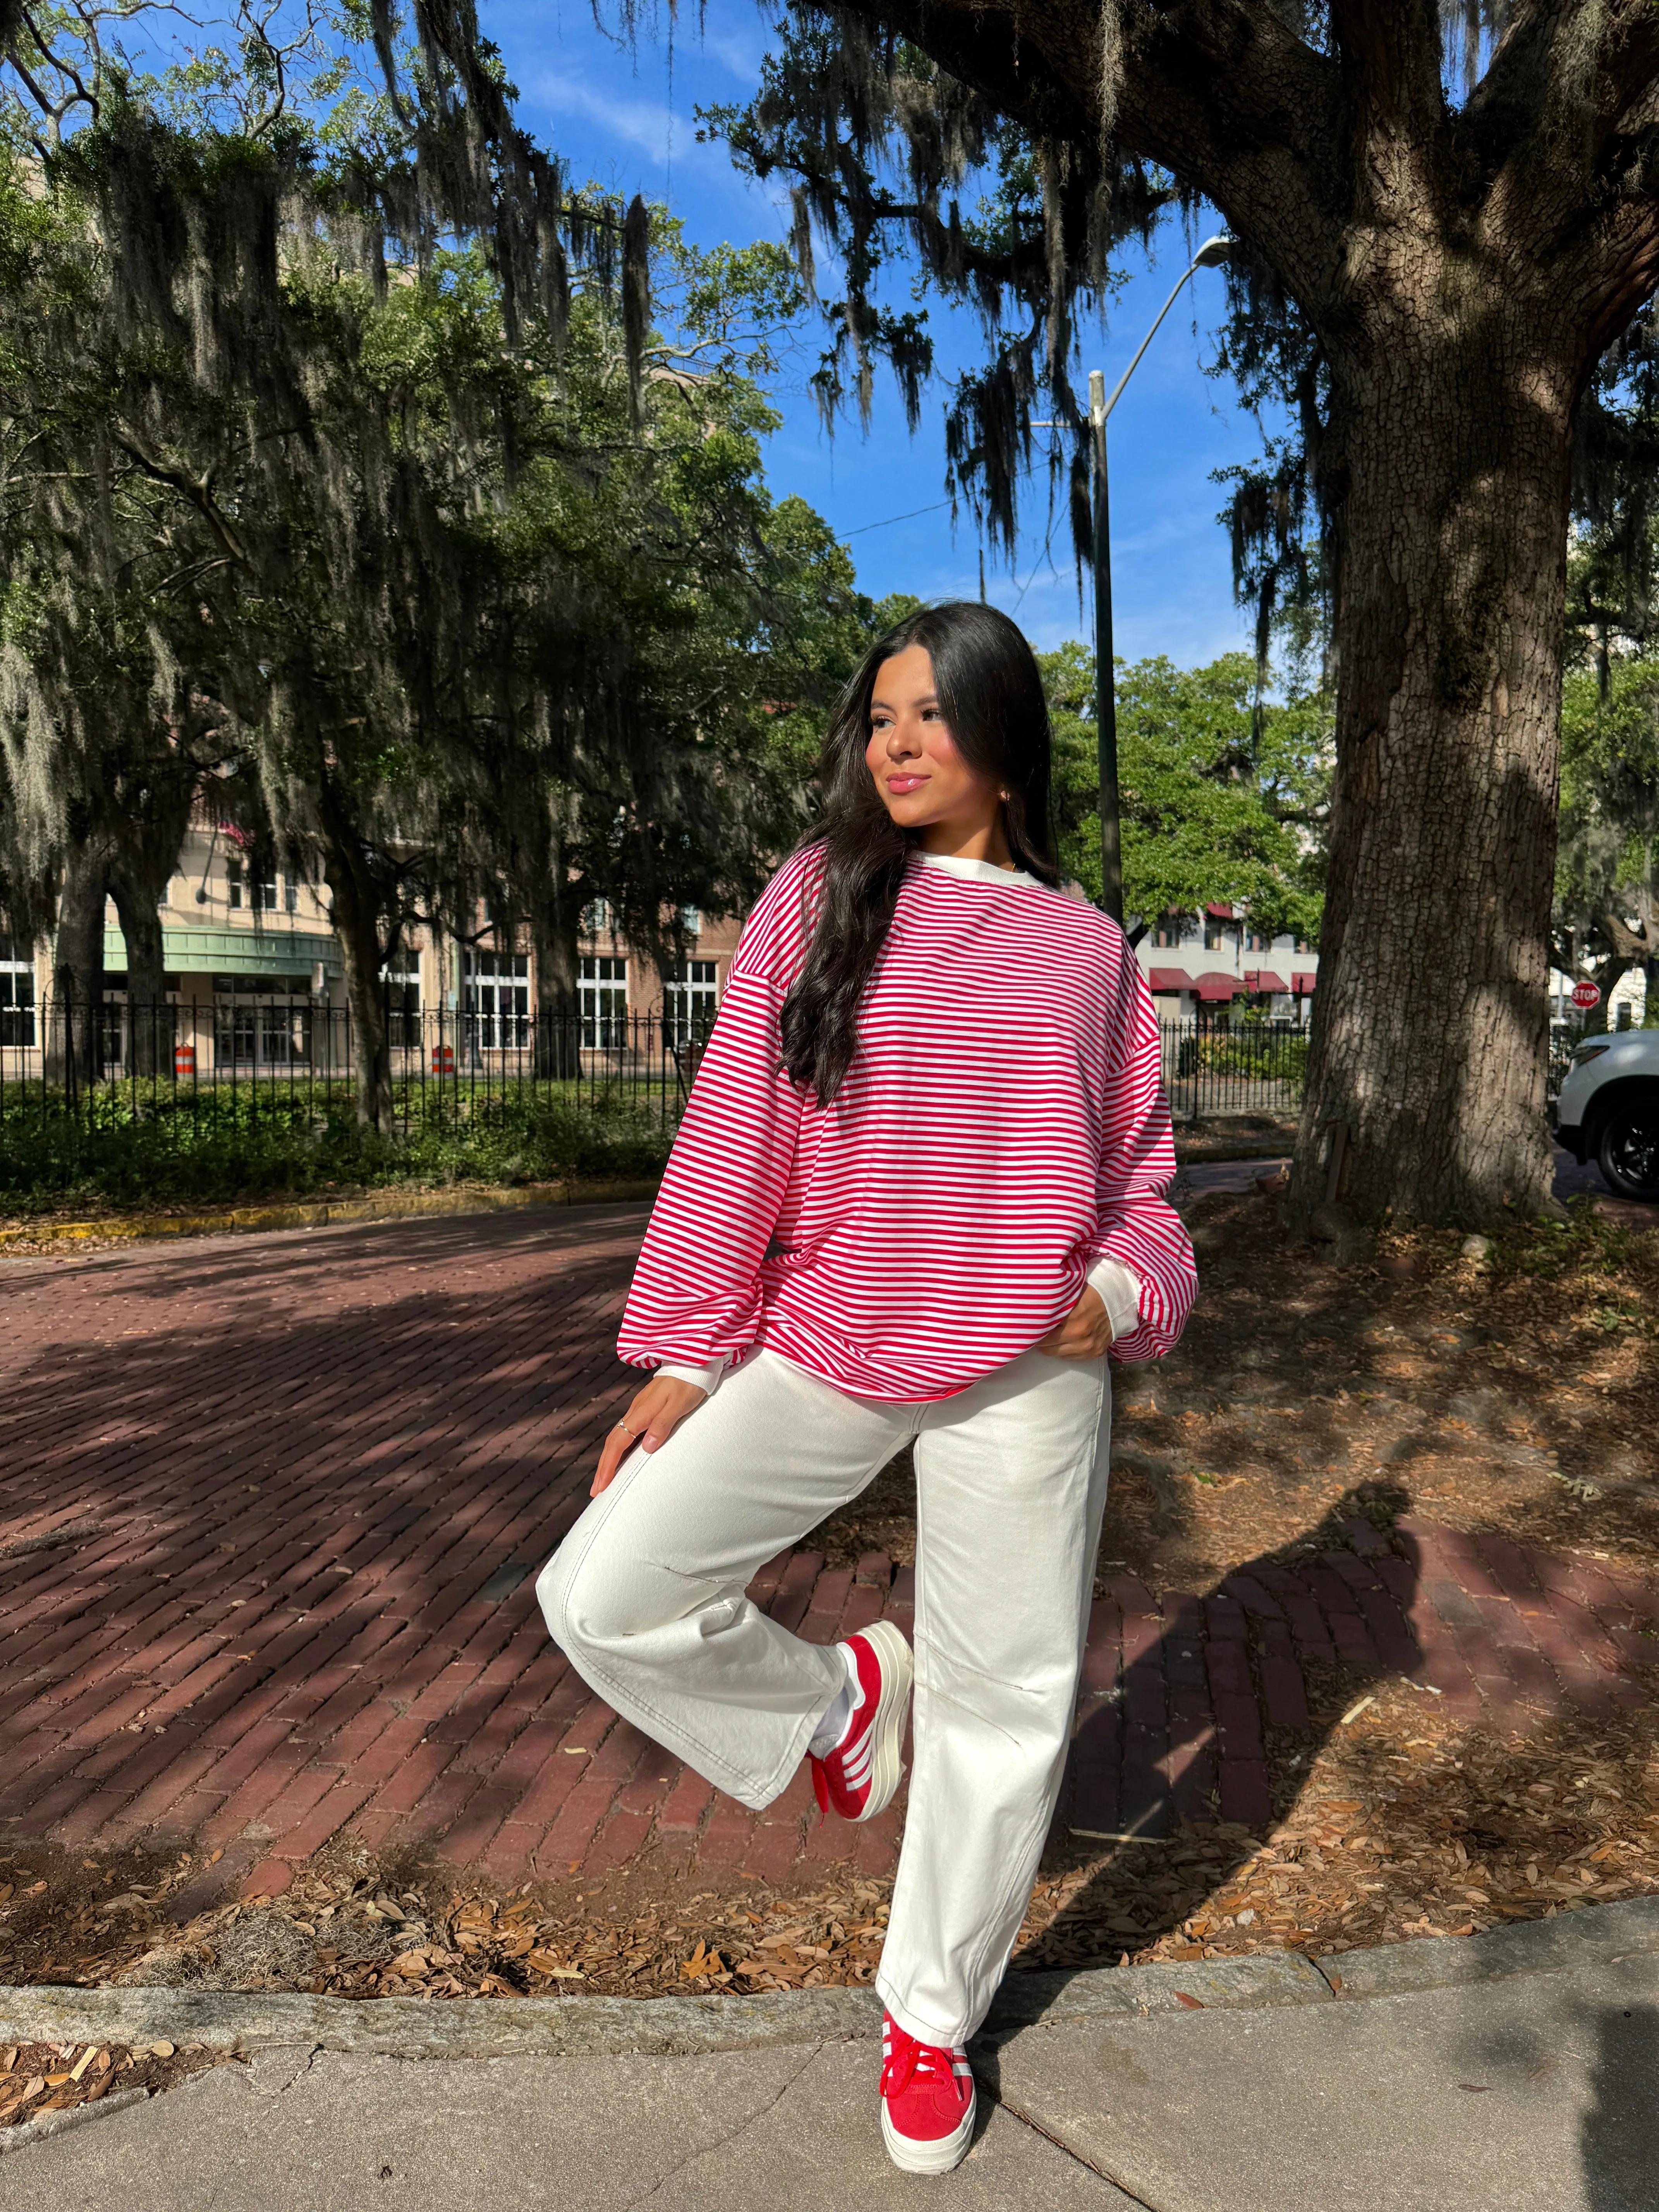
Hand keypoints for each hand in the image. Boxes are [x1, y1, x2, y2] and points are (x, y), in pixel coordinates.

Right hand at [591, 1376, 707, 1496]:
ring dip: (609, 1459)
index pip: (618, 1443)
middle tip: (596, 1490)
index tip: (602, 1485)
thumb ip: (663, 1425)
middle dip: (603, 1467)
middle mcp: (636, 1411)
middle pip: (613, 1443)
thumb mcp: (679, 1405)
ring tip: (605, 1479)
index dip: (609, 1465)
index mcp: (641, 1412)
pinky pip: (626, 1432)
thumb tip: (647, 1447)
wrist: (692, 1362)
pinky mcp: (645, 1409)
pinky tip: (622, 1457)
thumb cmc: (689, 1383)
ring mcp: (639, 1409)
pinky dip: (619, 1449)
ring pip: (618, 1437)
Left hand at [1032, 1285, 1113, 1359]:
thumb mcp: (1071, 1294)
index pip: (1043, 1335)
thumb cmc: (1092, 1291)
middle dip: (1041, 1340)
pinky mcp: (1095, 1353)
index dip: (1034, 1330)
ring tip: (1050, 1336)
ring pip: (1058, 1354)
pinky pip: (1071, 1357)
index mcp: (1073, 1323)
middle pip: (1047, 1348)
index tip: (1029, 1326)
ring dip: (1052, 1346)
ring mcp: (1089, 1348)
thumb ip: (1054, 1306)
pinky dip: (1065, 1350)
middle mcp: (1081, 1338)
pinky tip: (1065, 1339)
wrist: (1120, 1298)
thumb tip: (1033, 1313)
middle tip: (1037, 1331)